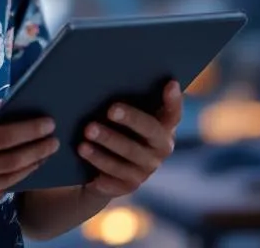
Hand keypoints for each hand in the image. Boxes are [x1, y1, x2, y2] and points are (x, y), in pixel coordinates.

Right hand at [0, 89, 58, 218]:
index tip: (47, 123)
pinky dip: (13, 181)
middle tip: (54, 140)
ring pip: (9, 180)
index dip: (29, 130)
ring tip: (43, 154)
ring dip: (31, 166)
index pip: (2, 137)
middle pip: (12, 160)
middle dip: (38, 149)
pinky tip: (22, 169)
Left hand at [77, 80, 181, 197]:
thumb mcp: (119, 114)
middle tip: (109, 109)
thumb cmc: (112, 127)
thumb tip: (107, 73)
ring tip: (85, 136)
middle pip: (150, 132)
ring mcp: (146, 169)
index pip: (173, 113)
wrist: (100, 166)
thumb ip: (124, 98)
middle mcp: (161, 148)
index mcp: (163, 127)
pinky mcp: (129, 185)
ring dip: (106, 147)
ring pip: (128, 157)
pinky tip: (88, 167)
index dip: (174, 100)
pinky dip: (101, 172)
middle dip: (131, 119)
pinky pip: (115, 180)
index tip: (170, 83)